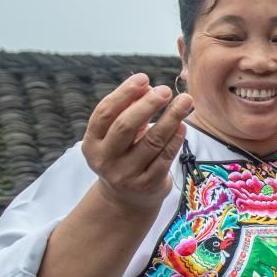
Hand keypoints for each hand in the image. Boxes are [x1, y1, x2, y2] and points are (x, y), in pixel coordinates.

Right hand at [81, 74, 193, 209]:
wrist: (127, 198)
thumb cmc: (124, 154)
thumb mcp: (118, 135)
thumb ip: (129, 111)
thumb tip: (148, 86)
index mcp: (92, 142)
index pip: (105, 113)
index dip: (124, 93)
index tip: (144, 78)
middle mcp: (105, 160)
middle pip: (125, 126)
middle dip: (147, 105)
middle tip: (166, 90)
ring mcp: (126, 175)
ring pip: (151, 142)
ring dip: (171, 118)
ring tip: (185, 101)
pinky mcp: (147, 185)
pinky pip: (165, 158)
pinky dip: (176, 139)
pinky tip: (183, 125)